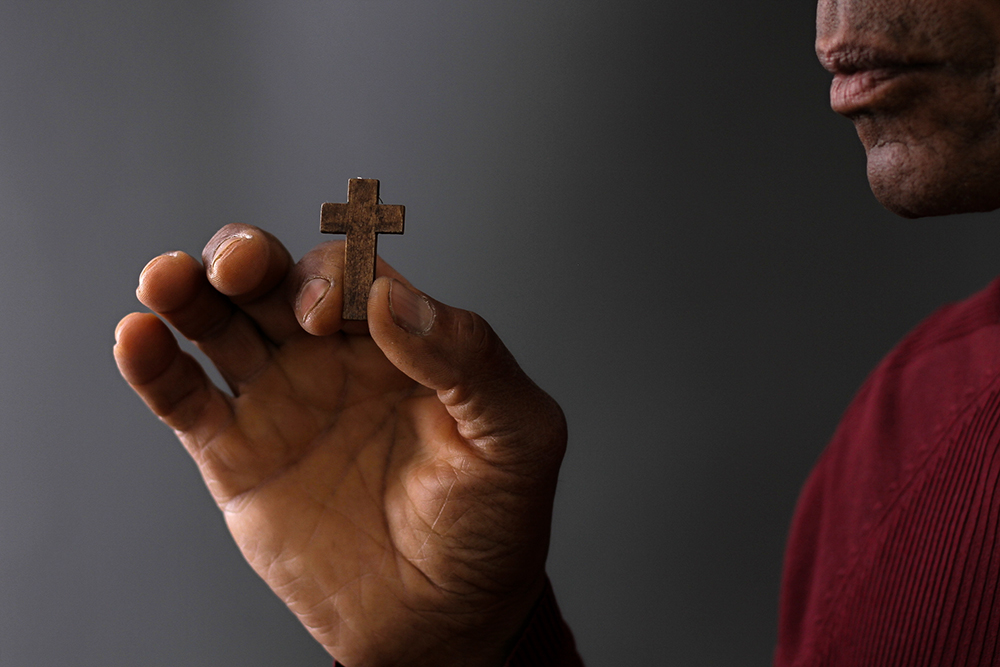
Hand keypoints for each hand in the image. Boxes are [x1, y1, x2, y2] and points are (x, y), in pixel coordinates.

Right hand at [113, 224, 566, 665]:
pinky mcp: (237, 456)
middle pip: (276, 280)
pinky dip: (155, 367)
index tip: (332, 318)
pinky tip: (138, 337)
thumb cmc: (494, 525)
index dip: (336, 279)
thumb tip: (393, 299)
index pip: (355, 276)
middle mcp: (336, 359)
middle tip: (241, 267)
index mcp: (403, 341)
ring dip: (188, 292)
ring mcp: (282, 402)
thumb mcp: (517, 437)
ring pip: (221, 324)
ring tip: (168, 281)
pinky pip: (186, 399)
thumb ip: (470, 360)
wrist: (445, 621)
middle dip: (250, 257)